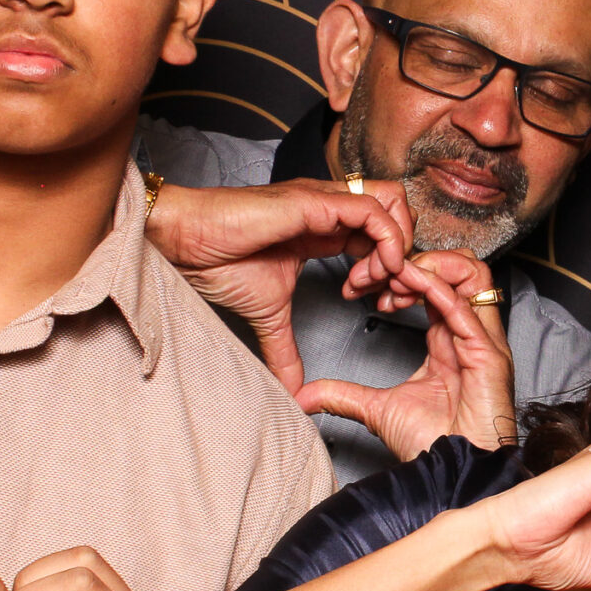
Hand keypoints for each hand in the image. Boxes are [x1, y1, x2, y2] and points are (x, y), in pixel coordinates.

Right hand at [146, 180, 414, 390]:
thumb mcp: (268, 314)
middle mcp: (330, 209)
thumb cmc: (219, 261)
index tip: (378, 301)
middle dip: (404, 256)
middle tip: (388, 293)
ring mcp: (325, 201)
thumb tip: (290, 390)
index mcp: (324, 229)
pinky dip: (386, 240)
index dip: (391, 268)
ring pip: (393, 204)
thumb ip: (286, 349)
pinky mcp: (316, 201)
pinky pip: (372, 210)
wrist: (186, 243)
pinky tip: (372, 272)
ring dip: (397, 245)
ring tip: (378, 281)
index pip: (380, 236)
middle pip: (396, 215)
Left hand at [301, 252, 517, 458]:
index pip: (435, 286)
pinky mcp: (488, 354)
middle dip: (415, 260)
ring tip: (395, 273)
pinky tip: (406, 280)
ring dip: (430, 265)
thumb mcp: (376, 409)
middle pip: (458, 269)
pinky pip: (466, 304)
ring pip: (472, 274)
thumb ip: (342, 395)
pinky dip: (435, 285)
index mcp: (449, 341)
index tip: (366, 284)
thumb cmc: (431, 446)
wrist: (451, 475)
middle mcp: (469, 335)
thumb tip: (303, 396)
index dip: (400, 274)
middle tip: (377, 272)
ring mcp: (482, 342)